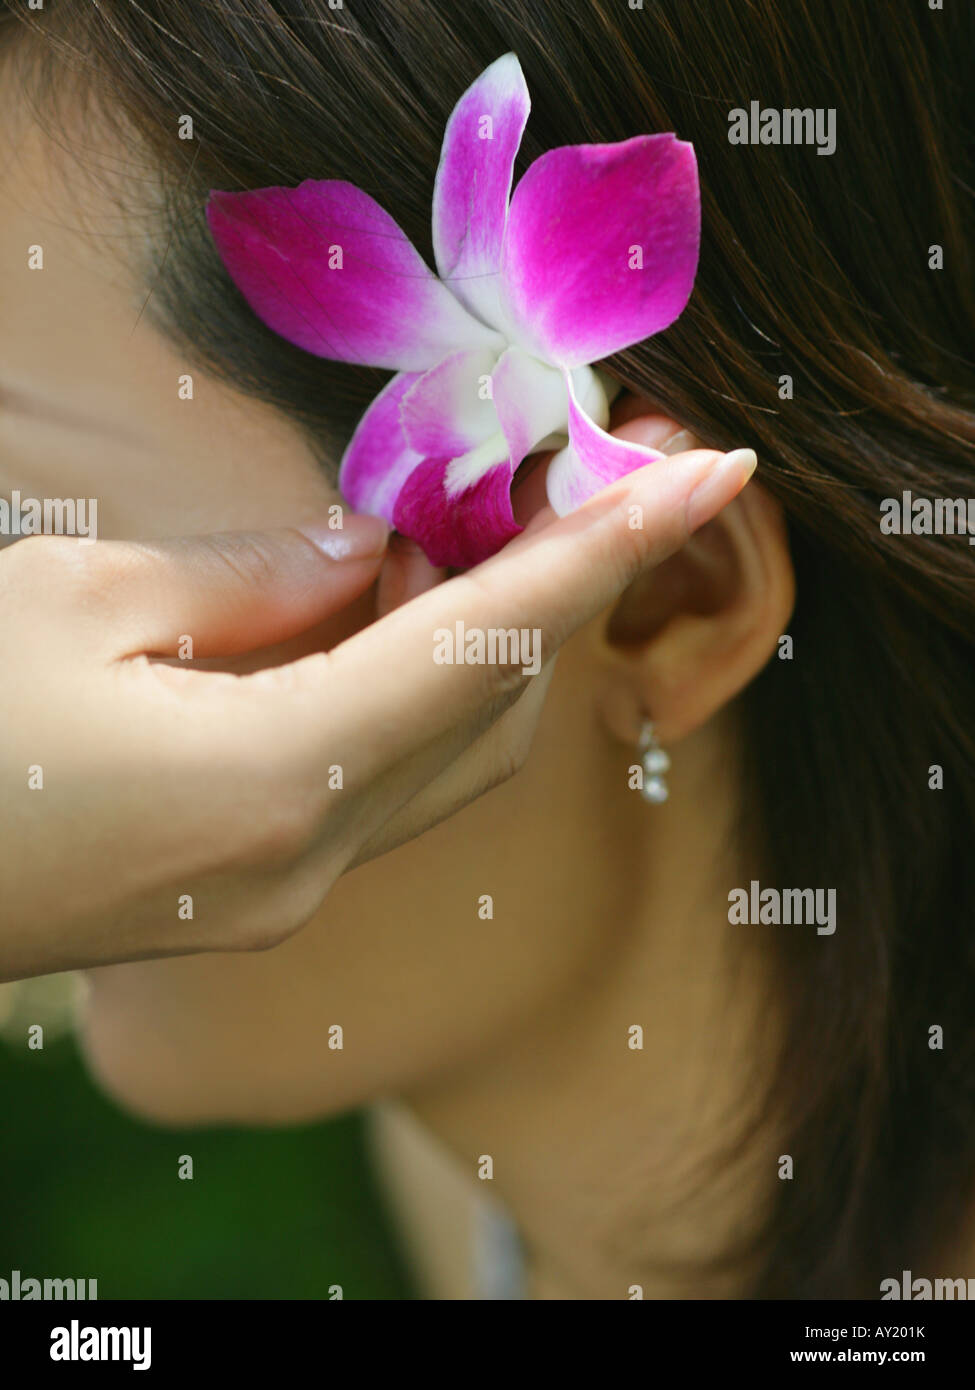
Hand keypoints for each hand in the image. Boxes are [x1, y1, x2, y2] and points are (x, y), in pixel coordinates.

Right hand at [0, 442, 753, 980]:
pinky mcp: (256, 896)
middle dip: (557, 580)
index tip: (712, 470)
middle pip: (496, 704)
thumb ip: (256, 583)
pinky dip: (418, 692)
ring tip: (474, 521)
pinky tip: (392, 610)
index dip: (611, 547)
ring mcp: (285, 893)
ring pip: (452, 752)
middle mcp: (310, 859)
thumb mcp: (80, 606)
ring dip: (488, 635)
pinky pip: (385, 783)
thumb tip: (372, 553)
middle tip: (583, 463)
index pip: (490, 642)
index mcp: (275, 781)